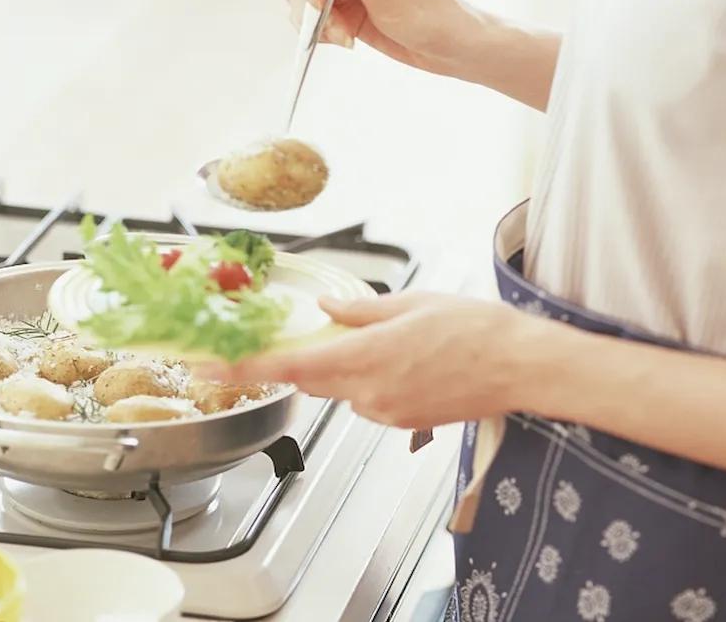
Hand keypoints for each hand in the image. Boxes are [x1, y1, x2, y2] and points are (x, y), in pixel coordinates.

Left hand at [206, 291, 548, 427]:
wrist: (520, 366)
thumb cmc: (475, 329)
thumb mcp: (413, 303)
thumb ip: (360, 311)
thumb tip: (326, 307)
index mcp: (364, 356)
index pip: (287, 366)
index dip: (241, 370)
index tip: (206, 369)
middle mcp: (367, 392)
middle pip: (310, 378)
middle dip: (302, 358)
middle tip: (308, 333)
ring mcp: (384, 413)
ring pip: (342, 389)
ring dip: (346, 366)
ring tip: (395, 341)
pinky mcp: (402, 422)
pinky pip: (368, 400)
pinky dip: (372, 381)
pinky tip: (409, 362)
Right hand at [285, 0, 485, 77]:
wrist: (457, 49)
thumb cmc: (433, 17)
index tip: (319, 3)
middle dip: (309, 4)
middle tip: (334, 28)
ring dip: (316, 22)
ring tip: (344, 39)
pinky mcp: (352, 14)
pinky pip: (320, 20)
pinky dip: (323, 33)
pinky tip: (345, 42)